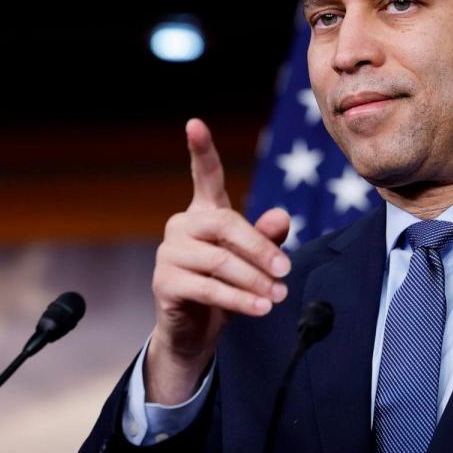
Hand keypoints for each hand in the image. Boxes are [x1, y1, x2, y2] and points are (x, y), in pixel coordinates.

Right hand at [145, 118, 291, 403]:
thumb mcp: (253, 260)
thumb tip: (281, 215)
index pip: (205, 176)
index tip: (194, 122)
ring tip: (278, 296)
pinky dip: (240, 300)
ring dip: (255, 280)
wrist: (196, 330)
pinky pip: (209, 288)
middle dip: (261, 249)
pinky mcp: (165, 283)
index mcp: (205, 213)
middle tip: (287, 271)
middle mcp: (183, 226)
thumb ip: (267, 237)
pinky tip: (261, 308)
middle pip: (227, 225)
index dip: (200, 150)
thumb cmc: (226, 286)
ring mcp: (170, 253)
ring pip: (220, 261)